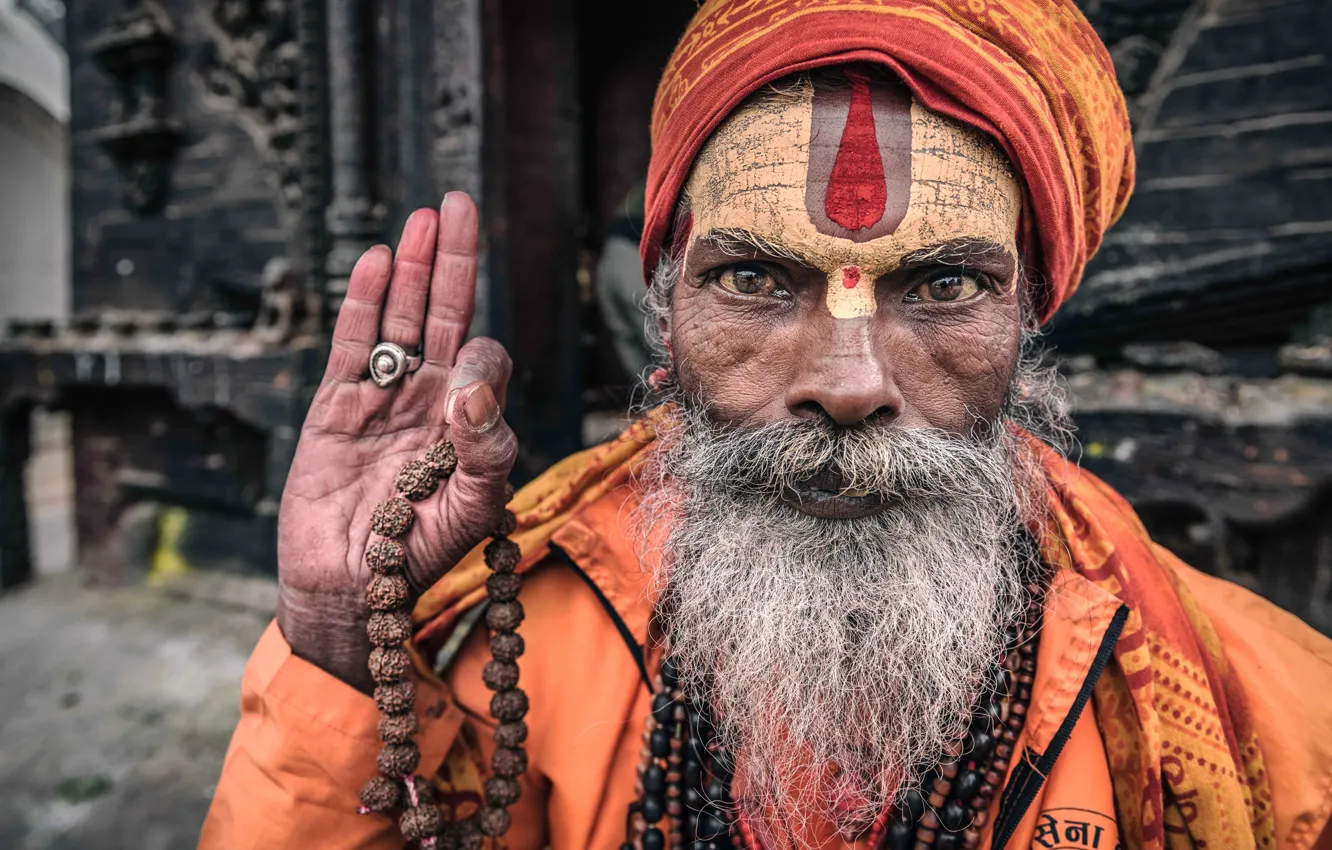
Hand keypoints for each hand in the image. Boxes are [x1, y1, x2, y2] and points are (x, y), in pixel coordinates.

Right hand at [275, 193, 518, 691]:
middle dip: (453, 261)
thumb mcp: (474, 507)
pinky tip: (376, 259)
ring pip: (398, 319)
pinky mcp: (337, 407)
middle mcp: (429, 401)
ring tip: (423, 218)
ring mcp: (382, 399)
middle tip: (458, 203)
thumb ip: (486, 447)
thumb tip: (472, 381)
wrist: (351, 589)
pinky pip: (354, 344)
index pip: (485, 361)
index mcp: (469, 422)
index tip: (462, 384)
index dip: (481, 357)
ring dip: (411, 268)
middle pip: (443, 314)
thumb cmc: (420, 554)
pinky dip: (363, 303)